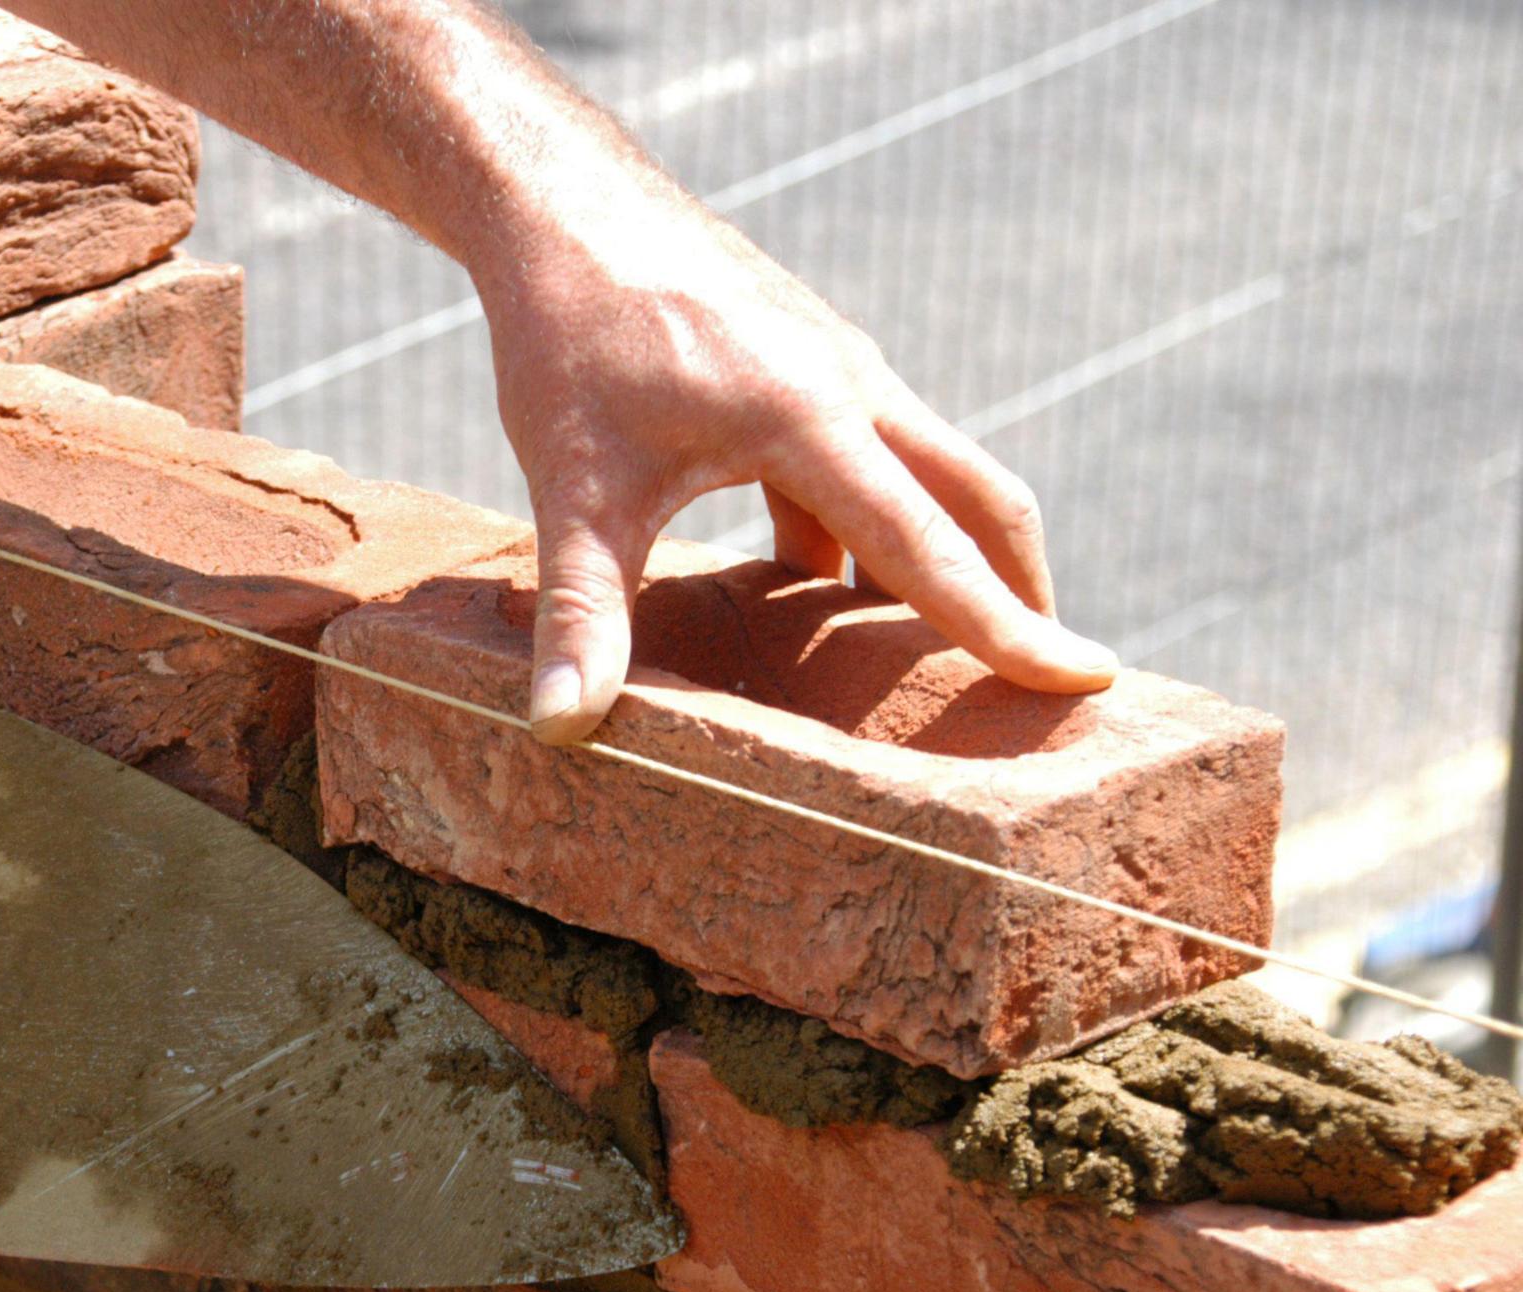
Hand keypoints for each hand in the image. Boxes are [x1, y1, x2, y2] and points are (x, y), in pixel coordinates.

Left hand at [472, 197, 1119, 742]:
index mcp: (812, 418)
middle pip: (977, 499)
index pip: (930, 547)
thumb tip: (561, 727)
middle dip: (1018, 589)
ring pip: (925, 475)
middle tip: (1048, 681)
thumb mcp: (573, 489)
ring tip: (942, 658)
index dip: (1007, 625)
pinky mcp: (806, 364)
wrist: (563, 208)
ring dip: (944, 559)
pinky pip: (869, 458)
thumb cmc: (568, 338)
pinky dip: (871, 528)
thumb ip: (581, 614)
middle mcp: (851, 385)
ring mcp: (836, 368)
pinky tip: (824, 592)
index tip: (1086, 677)